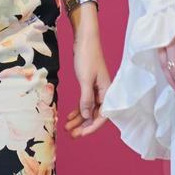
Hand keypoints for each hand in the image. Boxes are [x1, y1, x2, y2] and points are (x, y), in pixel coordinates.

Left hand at [64, 12, 109, 138]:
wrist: (85, 39)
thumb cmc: (87, 57)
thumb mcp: (86, 79)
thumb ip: (86, 98)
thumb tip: (87, 116)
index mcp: (107, 92)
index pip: (103, 115)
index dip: (92, 127)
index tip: (81, 134)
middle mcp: (104, 93)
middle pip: (95, 115)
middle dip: (83, 126)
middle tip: (71, 135)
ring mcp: (96, 89)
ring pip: (88, 110)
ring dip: (79, 120)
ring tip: (67, 128)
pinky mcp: (89, 85)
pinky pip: (84, 102)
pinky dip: (77, 110)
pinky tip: (69, 117)